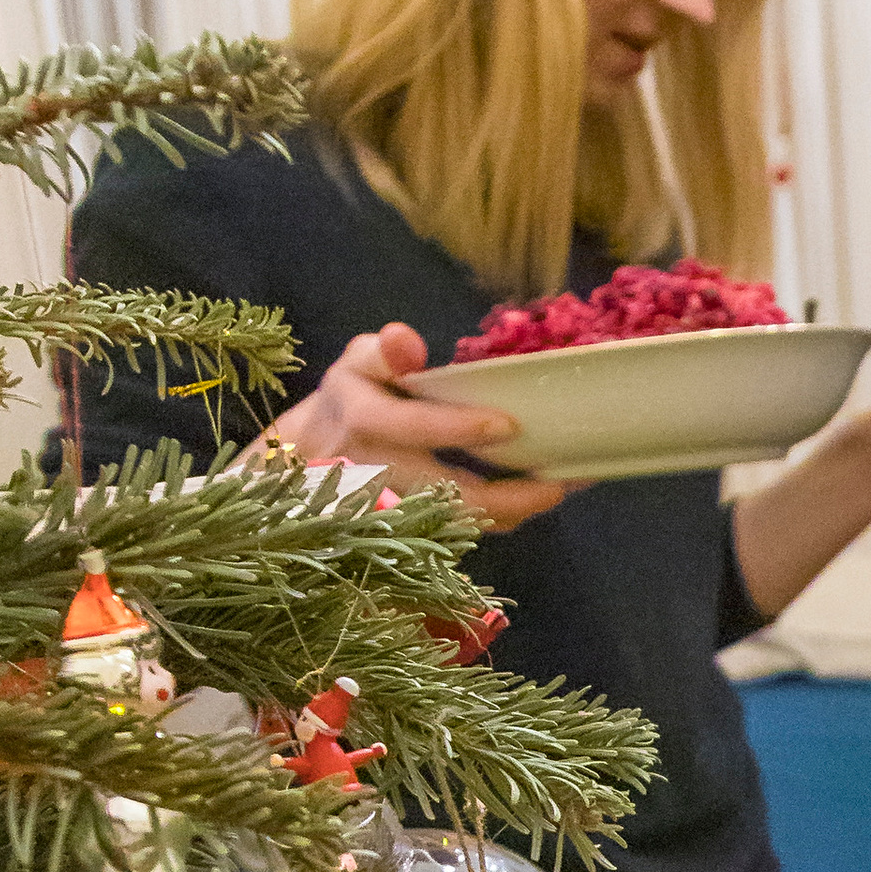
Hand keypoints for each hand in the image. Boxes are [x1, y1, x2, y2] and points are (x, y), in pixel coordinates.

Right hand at [264, 321, 565, 533]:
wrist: (314, 456)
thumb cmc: (353, 397)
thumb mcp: (360, 363)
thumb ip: (384, 351)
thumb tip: (405, 340)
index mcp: (364, 420)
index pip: (411, 427)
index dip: (458, 427)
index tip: (509, 425)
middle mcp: (375, 471)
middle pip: (443, 495)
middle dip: (503, 496)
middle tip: (555, 485)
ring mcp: (391, 508)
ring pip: (456, 523)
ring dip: (510, 514)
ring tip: (556, 492)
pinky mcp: (407, 529)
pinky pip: (459, 531)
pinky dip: (499, 520)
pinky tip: (535, 501)